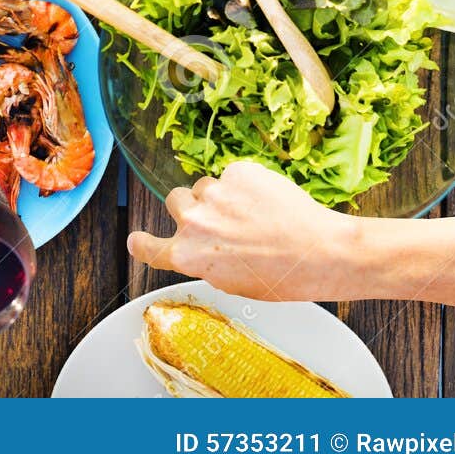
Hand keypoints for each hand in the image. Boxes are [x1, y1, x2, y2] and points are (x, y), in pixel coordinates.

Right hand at [128, 162, 361, 301]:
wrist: (317, 250)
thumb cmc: (280, 277)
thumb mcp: (232, 282)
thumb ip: (206, 261)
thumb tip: (203, 247)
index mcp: (188, 255)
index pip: (147, 246)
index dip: (141, 242)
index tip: (137, 239)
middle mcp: (193, 221)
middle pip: (176, 201)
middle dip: (193, 208)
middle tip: (221, 221)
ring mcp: (214, 192)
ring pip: (206, 186)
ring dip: (221, 197)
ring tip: (254, 215)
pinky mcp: (237, 171)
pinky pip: (233, 175)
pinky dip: (246, 185)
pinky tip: (268, 203)